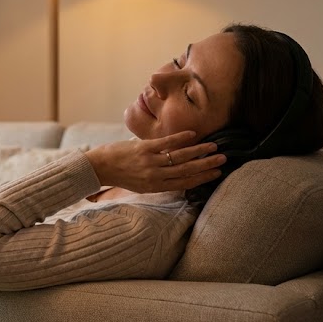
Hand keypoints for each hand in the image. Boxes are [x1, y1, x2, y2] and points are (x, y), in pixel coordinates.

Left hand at [83, 131, 225, 192]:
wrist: (99, 167)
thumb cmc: (120, 175)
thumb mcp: (140, 184)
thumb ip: (159, 179)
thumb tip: (177, 174)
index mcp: (155, 187)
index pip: (184, 183)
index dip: (202, 178)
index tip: (217, 173)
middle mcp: (154, 176)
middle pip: (186, 170)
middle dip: (206, 165)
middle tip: (223, 159)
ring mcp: (150, 162)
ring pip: (180, 157)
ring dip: (198, 151)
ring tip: (213, 146)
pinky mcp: (143, 148)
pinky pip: (166, 143)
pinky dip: (180, 139)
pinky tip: (193, 135)